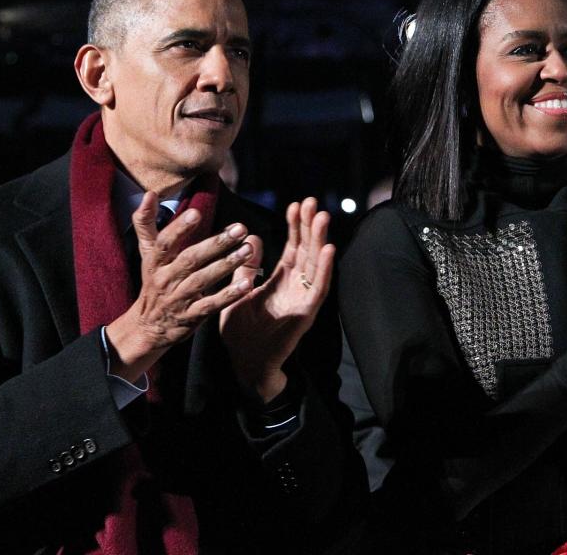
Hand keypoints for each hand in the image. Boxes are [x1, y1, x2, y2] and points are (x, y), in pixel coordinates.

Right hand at [106, 191, 254, 381]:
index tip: (197, 213)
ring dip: (226, 265)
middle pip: (190, 259)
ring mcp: (178, 299)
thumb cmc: (154, 282)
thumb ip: (147, 223)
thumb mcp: (147, 253)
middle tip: (240, 228)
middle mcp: (165, 279)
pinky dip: (228, 295)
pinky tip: (247, 284)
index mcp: (155, 261)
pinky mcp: (191, 317)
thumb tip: (150, 193)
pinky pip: (211, 305)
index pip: (164, 242)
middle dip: (216, 243)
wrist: (147, 327)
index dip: (179, 228)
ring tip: (247, 250)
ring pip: (203, 280)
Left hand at [220, 197, 334, 401]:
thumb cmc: (241, 331)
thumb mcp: (237, 291)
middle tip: (312, 201)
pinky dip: (323, 269)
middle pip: (306, 251)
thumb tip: (252, 237)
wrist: (246, 364)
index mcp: (280, 280)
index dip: (295, 227)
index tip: (295, 204)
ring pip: (315, 265)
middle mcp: (296, 286)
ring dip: (319, 241)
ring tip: (322, 217)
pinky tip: (328, 249)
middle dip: (309, 226)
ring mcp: (303, 299)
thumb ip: (246, 268)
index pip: (292, 248)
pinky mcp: (306, 313)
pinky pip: (318, 288)